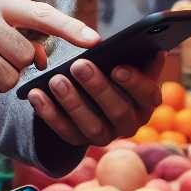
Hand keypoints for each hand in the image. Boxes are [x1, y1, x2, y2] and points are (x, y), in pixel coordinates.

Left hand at [26, 53, 165, 146]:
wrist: (86, 87)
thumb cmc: (111, 64)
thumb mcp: (124, 56)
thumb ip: (137, 53)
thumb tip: (155, 50)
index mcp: (146, 101)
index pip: (148, 94)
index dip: (134, 83)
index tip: (117, 68)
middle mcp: (130, 122)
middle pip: (119, 111)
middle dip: (98, 88)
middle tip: (79, 65)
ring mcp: (105, 135)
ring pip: (92, 126)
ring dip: (73, 103)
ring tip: (56, 80)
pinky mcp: (79, 140)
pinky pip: (64, 131)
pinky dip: (49, 113)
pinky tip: (36, 94)